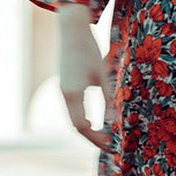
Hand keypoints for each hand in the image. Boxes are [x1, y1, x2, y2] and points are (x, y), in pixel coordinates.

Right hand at [58, 5, 112, 150]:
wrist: (71, 31)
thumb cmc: (89, 50)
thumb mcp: (102, 75)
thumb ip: (107, 99)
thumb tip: (113, 121)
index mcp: (73, 93)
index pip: (83, 126)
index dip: (96, 138)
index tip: (110, 144)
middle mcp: (64, 95)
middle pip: (75, 126)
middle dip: (91, 138)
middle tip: (107, 145)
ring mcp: (61, 91)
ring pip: (72, 119)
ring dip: (86, 130)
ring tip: (103, 136)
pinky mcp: (63, 87)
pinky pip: (71, 110)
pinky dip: (81, 119)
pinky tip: (93, 122)